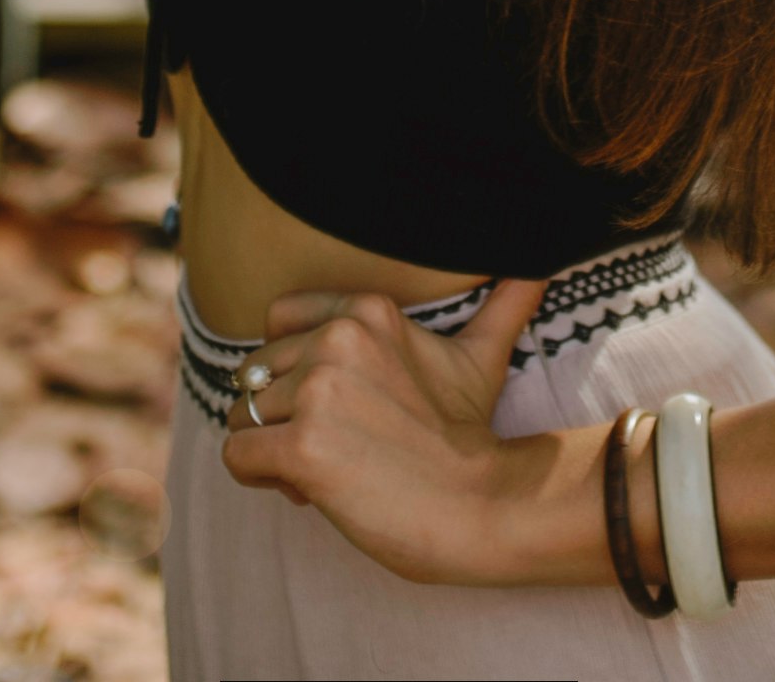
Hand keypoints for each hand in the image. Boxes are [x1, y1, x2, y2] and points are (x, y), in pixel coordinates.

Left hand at [217, 277, 553, 582]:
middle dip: (284, 414)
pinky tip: (309, 489)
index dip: (293, 366)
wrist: (480, 505)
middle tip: (341, 445)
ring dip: (273, 449)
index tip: (335, 402)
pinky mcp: (302, 446)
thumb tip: (537, 270)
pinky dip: (261, 479)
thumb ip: (501, 307)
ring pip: (242, 414)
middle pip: (256, 373)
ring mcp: (318, 392)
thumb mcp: (481, 358)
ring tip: (329, 468)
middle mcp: (338, 339)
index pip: (277, 319)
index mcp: (368, 311)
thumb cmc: (471, 437)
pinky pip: (238, 456)